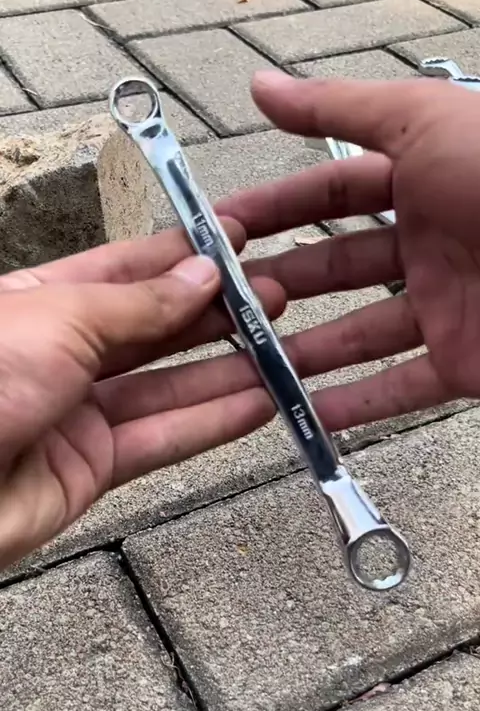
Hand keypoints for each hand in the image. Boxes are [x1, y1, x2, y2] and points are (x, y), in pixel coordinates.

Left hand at [0, 222, 283, 568]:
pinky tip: (260, 404)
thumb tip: (202, 274)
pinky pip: (161, 439)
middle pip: (151, 328)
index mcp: (41, 301)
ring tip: (285, 348)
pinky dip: (211, 424)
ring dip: (225, 369)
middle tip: (275, 297)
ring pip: (165, 386)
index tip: (236, 241)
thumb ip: (139, 303)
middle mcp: (60, 353)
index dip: (180, 254)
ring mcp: (76, 412)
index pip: (123, 268)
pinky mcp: (90, 469)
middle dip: (213, 312)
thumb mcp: (62, 319)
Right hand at [213, 71, 479, 428]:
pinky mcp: (465, 364)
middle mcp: (429, 244)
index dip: (272, 209)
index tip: (214, 230)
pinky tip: (299, 416)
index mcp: (421, 181)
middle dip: (276, 285)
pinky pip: (400, 388)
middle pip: (334, 270)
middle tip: (212, 307)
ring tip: (238, 366)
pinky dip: (353, 406)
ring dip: (301, 353)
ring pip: (357, 334)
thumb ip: (338, 108)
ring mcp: (445, 307)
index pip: (328, 195)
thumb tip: (259, 84)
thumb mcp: (422, 122)